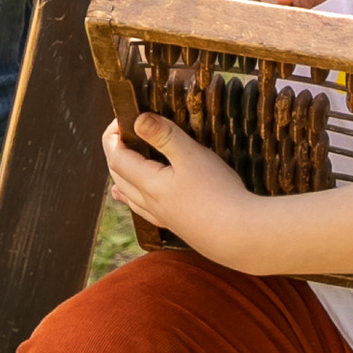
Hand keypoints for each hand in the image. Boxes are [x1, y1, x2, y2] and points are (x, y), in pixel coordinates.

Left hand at [101, 110, 256, 259]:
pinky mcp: (177, 226)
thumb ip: (164, 135)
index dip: (113, 135)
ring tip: (118, 164)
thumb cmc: (218, 192)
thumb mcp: (192, 155)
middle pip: (119, 176)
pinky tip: (136, 202)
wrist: (239, 236)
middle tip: (124, 132)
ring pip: (129, 195)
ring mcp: (162, 217)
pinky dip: (133, 199)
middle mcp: (150, 203)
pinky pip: (143, 210)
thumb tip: (137, 119)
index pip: (116, 157)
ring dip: (120, 175)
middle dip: (115, 151)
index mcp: (149, 183)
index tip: (122, 117)